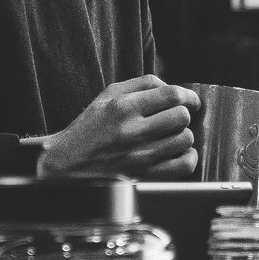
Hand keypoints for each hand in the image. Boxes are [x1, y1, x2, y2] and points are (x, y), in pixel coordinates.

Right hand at [36, 76, 199, 178]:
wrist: (68, 161)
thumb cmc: (90, 126)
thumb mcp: (108, 94)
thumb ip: (141, 84)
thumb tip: (172, 86)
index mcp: (123, 107)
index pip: (171, 95)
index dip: (188, 96)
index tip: (190, 100)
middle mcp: (132, 131)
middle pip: (181, 116)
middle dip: (183, 113)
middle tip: (174, 117)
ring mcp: (139, 156)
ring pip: (185, 139)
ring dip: (183, 134)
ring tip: (171, 135)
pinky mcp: (144, 176)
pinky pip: (183, 166)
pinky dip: (188, 157)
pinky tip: (178, 152)